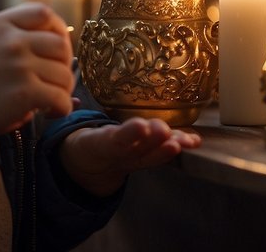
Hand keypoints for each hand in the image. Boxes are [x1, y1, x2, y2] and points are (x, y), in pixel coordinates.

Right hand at [0, 3, 73, 133]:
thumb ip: (16, 35)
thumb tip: (61, 45)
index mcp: (1, 23)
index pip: (43, 13)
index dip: (58, 29)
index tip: (59, 46)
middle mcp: (12, 40)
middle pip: (60, 44)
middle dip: (64, 64)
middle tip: (56, 79)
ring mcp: (20, 65)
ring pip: (64, 74)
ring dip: (64, 90)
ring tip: (52, 99)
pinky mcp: (25, 92)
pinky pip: (60, 98)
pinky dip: (62, 108)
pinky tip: (51, 112)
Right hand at [58, 118, 201, 197]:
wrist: (90, 166)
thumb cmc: (85, 138)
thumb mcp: (74, 130)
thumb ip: (71, 113)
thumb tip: (71, 100)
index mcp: (97, 146)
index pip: (112, 141)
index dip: (128, 136)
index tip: (142, 126)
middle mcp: (119, 156)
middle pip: (138, 150)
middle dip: (154, 140)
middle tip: (166, 129)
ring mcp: (135, 159)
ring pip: (153, 154)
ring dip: (170, 145)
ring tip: (185, 140)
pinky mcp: (145, 158)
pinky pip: (162, 154)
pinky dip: (179, 146)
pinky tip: (194, 141)